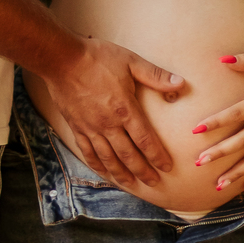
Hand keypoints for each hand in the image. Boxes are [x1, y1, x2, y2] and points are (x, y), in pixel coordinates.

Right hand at [41, 37, 184, 187]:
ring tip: (131, 185)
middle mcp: (109, 124)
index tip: (167, 167)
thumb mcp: (131, 61)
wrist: (62, 60)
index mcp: (125, 109)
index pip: (145, 139)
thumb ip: (155, 75)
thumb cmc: (98, 58)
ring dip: (121, 174)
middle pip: (128, 155)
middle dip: (142, 171)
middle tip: (153, 183)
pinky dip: (97, 165)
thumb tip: (181, 83)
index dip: (157, 156)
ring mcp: (91, 128)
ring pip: (108, 158)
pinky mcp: (77, 127)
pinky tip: (104, 173)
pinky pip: (88, 152)